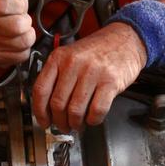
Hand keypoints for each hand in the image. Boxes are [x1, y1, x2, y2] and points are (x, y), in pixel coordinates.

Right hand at [0, 0, 35, 65]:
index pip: (5, 4)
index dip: (18, 4)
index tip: (19, 4)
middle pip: (17, 26)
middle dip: (26, 21)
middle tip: (21, 19)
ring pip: (23, 41)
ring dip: (27, 34)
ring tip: (21, 30)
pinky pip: (22, 55)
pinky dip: (24, 48)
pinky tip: (16, 41)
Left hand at [32, 22, 146, 129]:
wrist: (125, 39)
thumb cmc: (97, 51)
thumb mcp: (70, 56)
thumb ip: (57, 76)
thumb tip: (47, 107)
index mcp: (58, 58)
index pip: (40, 90)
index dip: (40, 112)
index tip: (44, 122)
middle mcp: (73, 63)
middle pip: (57, 104)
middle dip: (60, 122)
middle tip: (64, 126)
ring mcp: (92, 72)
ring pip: (75, 110)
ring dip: (76, 123)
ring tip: (78, 124)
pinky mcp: (110, 81)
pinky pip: (96, 110)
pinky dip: (93, 120)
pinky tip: (93, 118)